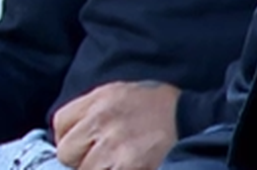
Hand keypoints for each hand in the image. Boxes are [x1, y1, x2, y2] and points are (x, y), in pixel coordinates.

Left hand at [50, 79, 181, 169]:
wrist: (196, 122)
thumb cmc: (162, 110)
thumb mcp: (125, 95)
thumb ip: (95, 110)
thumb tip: (72, 135)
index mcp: (102, 97)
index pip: (60, 123)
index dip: (70, 137)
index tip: (83, 145)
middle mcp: (103, 118)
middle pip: (67, 151)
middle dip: (81, 158)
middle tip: (104, 156)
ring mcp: (113, 144)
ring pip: (84, 169)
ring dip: (99, 168)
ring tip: (120, 161)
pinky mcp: (126, 165)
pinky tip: (129, 165)